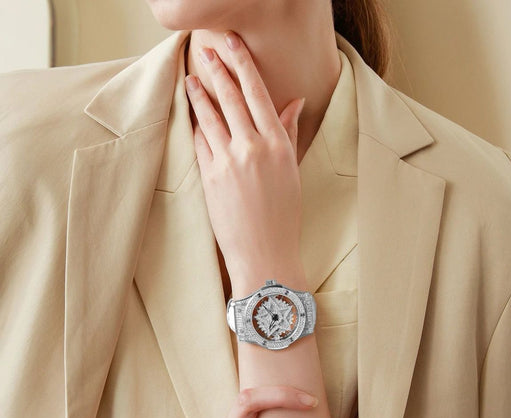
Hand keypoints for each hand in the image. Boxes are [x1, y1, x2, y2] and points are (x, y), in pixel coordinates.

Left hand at [185, 31, 304, 284]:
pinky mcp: (210, 176)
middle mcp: (253, 147)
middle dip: (217, 69)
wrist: (265, 253)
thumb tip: (294, 103)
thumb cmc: (283, 216)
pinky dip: (196, 127)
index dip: (243, 65)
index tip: (232, 45)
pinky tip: (192, 117)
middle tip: (206, 51)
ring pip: (210, 117)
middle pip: (231, 98)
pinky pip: (201, 143)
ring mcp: (229, 161)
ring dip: (199, 95)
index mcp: (278, 144)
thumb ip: (287, 134)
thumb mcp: (292, 172)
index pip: (258, 93)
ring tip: (191, 80)